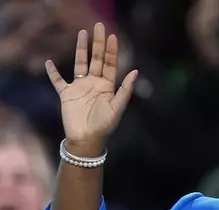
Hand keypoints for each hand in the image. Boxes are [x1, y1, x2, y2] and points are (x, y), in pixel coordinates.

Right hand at [45, 23, 136, 151]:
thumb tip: (135, 71)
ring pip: (80, 64)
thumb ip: (125, 90)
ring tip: (82, 33)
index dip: (112, 50)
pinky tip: (49, 62)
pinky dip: (52, 72)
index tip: (112, 36)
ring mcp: (80, 88)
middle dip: (98, 43)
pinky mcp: (66, 94)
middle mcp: (94, 84)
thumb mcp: (117, 108)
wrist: (87, 139)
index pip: (111, 64)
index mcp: (108, 87)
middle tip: (98, 26)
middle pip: (96, 59)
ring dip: (80, 50)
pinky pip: (58, 80)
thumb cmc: (104, 126)